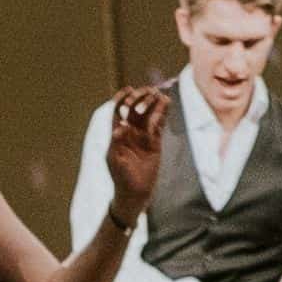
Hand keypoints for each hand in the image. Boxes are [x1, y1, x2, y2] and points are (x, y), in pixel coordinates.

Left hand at [103, 87, 167, 218]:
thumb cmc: (120, 176)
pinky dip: (163, 113)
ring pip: (149, 113)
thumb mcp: (115, 159)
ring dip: (153, 103)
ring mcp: (143, 135)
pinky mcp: (155, 141)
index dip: (122, 98)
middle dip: (141, 98)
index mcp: (117, 132)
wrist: (135, 192)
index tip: (128, 89)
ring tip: (159, 95)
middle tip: (147, 93)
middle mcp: (130, 131)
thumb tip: (122, 125)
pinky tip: (166, 103)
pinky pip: (159, 123)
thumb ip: (117, 141)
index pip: (119, 109)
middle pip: (135, 108)